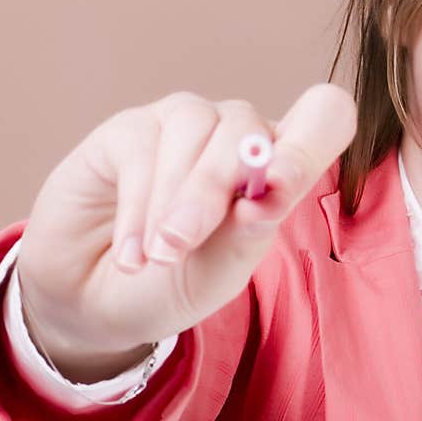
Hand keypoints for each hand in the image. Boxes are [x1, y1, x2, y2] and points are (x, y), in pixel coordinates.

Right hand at [15, 83, 356, 376]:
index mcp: (278, 165)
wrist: (97, 301)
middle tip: (177, 248)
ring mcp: (185, 124)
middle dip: (212, 192)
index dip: (310, 142)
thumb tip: (267, 194)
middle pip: (249, 130)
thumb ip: (249, 232)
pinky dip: (135, 208)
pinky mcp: (131, 128)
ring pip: (195, 129)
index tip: (279, 189)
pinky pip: (141, 147)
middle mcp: (237, 134)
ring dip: (172, 200)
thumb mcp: (220, 273)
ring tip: (153, 257)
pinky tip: (130, 252)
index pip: (324, 119)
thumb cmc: (174, 283)